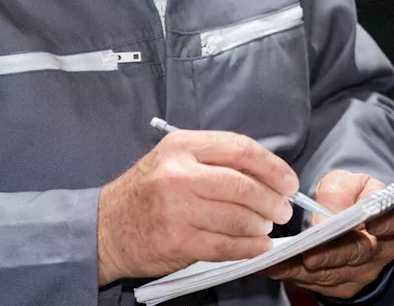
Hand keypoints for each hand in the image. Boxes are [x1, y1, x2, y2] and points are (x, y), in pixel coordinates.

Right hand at [95, 130, 297, 284]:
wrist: (105, 227)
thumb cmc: (146, 192)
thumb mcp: (174, 159)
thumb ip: (216, 160)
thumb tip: (267, 175)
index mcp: (182, 146)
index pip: (241, 149)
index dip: (273, 167)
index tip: (288, 181)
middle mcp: (179, 174)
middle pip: (243, 185)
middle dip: (272, 200)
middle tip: (282, 209)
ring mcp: (177, 209)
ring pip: (238, 218)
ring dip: (261, 226)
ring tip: (266, 227)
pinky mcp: (178, 241)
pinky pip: (226, 246)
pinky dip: (249, 248)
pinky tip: (257, 246)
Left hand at [264, 171, 393, 299]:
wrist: (346, 218)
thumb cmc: (348, 197)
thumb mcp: (345, 182)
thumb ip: (338, 192)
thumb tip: (327, 217)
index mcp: (390, 215)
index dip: (386, 222)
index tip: (372, 224)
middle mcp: (382, 247)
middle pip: (361, 253)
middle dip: (332, 254)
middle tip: (308, 254)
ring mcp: (365, 270)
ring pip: (337, 273)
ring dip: (306, 270)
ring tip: (280, 261)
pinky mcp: (346, 285)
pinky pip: (321, 284)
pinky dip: (298, 276)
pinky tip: (278, 268)